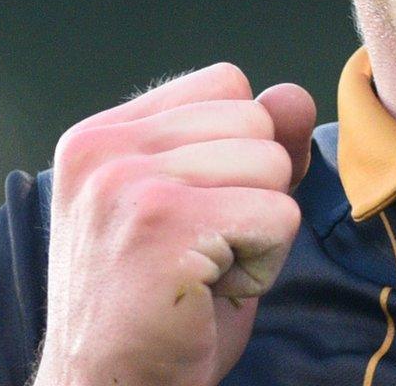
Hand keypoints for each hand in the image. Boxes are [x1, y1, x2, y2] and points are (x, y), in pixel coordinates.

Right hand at [34, 62, 316, 385]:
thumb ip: (250, 145)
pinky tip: (211, 293)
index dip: (239, 150)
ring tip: (203, 272)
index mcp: (100, 136)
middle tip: (200, 254)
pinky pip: (278, 216)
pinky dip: (264, 265)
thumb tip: (295, 93)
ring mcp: (127, 184)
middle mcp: (103, 149)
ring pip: (273, 166)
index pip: (225, 84)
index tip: (195, 215)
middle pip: (256, 121)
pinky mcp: (162, 226)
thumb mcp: (206, 209)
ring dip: (259, 231)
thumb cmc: (159, 310)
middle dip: (254, 191)